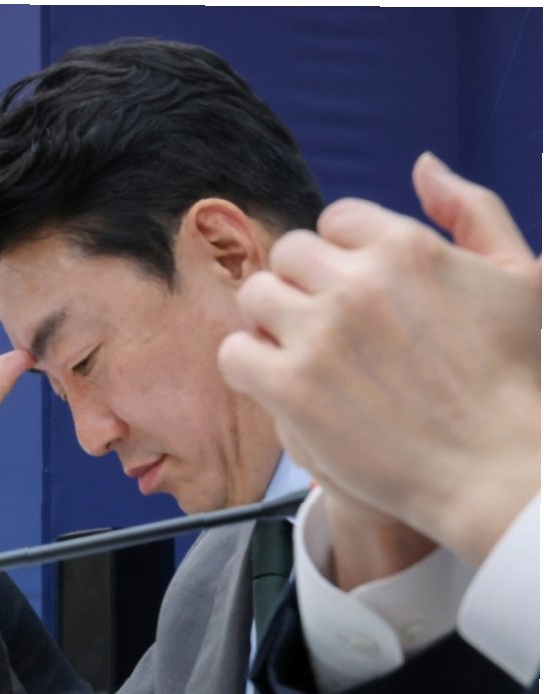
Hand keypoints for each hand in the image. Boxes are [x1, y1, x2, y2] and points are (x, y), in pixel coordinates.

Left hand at [219, 153, 539, 567]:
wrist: (497, 471)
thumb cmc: (514, 378)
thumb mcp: (520, 276)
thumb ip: (471, 210)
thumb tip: (423, 165)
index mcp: (407, 246)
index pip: (335, 220)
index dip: (343, 257)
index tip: (358, 295)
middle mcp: (358, 282)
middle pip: (289, 254)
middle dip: (305, 285)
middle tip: (329, 328)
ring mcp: (320, 335)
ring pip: (256, 297)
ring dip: (273, 322)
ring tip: (304, 354)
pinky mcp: (292, 388)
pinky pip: (235, 352)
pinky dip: (249, 366)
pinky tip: (278, 383)